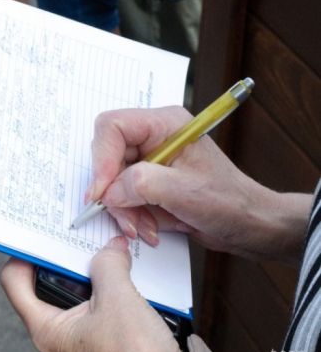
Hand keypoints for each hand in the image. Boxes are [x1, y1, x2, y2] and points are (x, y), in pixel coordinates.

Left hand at [0, 237, 183, 351]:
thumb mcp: (117, 300)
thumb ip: (109, 265)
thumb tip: (111, 250)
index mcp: (48, 329)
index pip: (14, 282)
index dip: (24, 253)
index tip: (39, 234)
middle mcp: (62, 335)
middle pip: (52, 281)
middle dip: (70, 257)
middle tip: (82, 236)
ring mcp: (87, 338)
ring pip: (85, 292)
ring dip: (100, 272)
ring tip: (113, 252)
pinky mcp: (112, 339)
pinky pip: (108, 305)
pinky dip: (119, 288)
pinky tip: (134, 276)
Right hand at [87, 107, 311, 262]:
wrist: (249, 225)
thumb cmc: (229, 202)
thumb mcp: (184, 192)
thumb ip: (141, 184)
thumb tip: (109, 191)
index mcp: (164, 123)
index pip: (113, 127)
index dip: (102, 158)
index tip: (101, 191)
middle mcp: (153, 136)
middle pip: (109, 155)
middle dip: (114, 191)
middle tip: (128, 218)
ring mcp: (149, 158)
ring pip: (112, 179)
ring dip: (124, 209)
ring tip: (145, 228)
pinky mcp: (148, 179)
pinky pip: (122, 194)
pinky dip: (130, 214)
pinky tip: (149, 227)